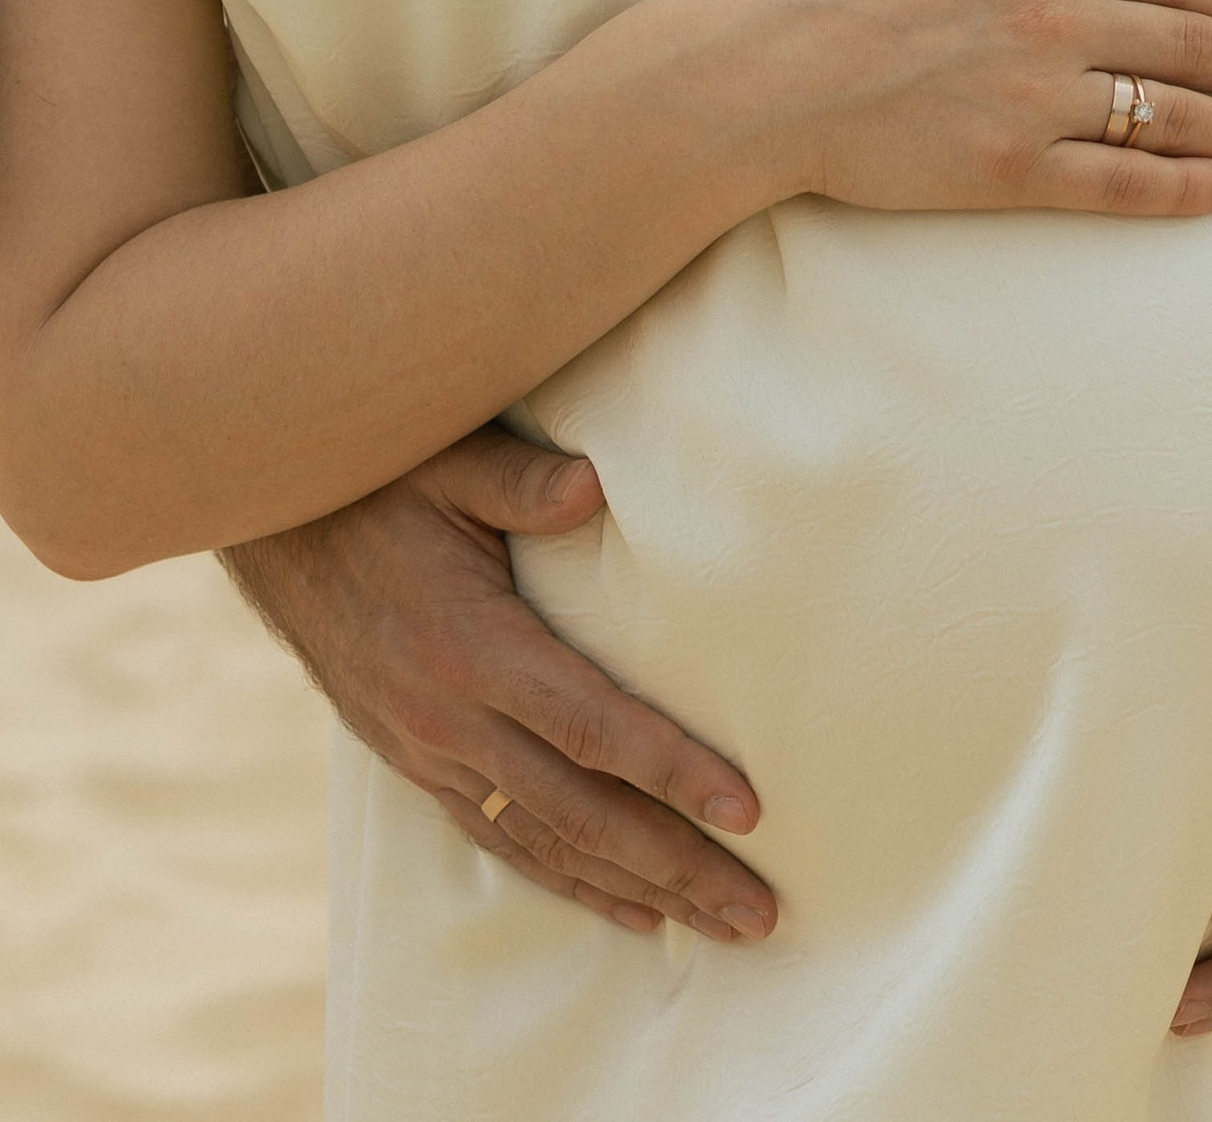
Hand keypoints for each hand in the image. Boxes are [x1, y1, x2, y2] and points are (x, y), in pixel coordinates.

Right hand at [224, 432, 778, 941]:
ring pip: (548, 843)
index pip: (591, 728)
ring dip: (637, 889)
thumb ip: (520, 481)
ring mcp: (432, 752)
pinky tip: (628, 909)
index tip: (747, 810)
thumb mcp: (448, 460)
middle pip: (583, 812)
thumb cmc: (379, 480)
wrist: (277, 527)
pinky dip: (568, 880)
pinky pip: (503, 839)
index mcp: (473, 649)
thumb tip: (593, 484)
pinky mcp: (418, 764)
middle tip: (759, 910)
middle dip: (678, 865)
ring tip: (715, 926)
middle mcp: (452, 720)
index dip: (672, 772)